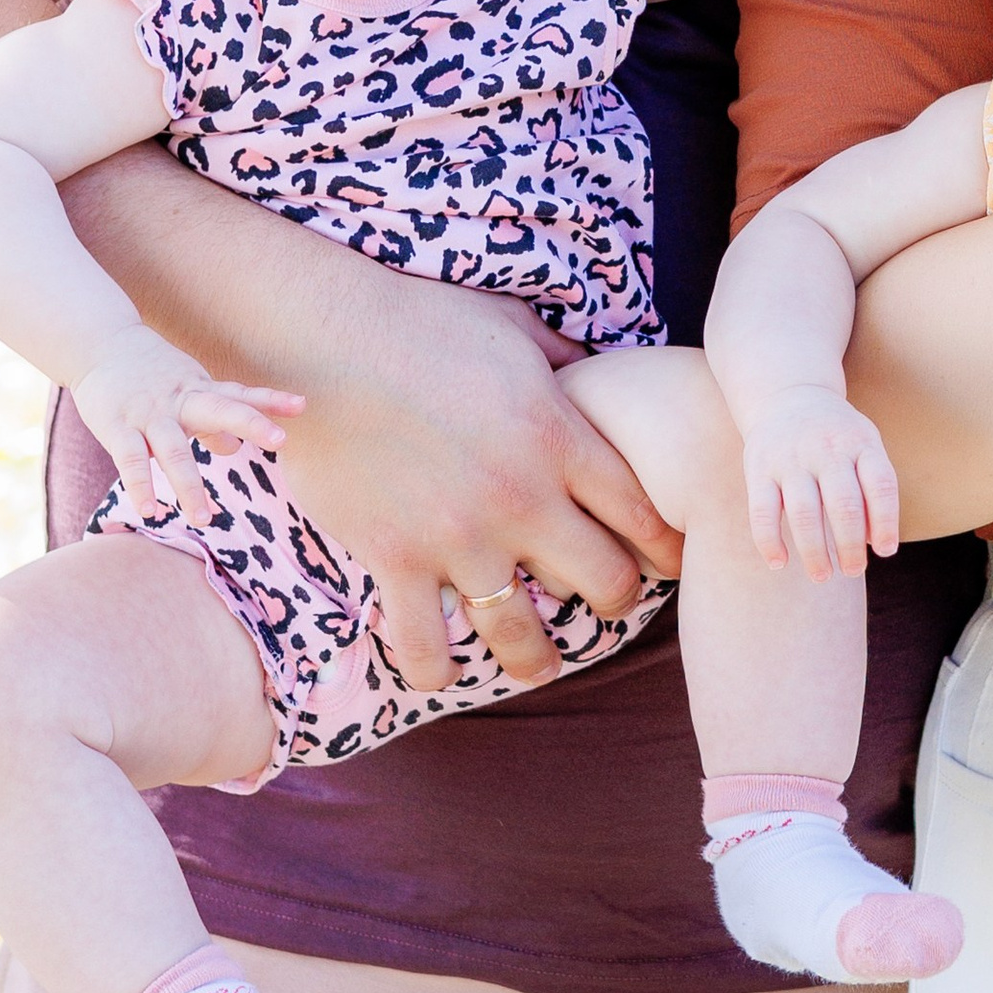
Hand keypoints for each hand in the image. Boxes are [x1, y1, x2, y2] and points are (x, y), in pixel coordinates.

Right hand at [73, 326, 298, 531]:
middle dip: (251, 423)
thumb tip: (233, 448)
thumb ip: (211, 420)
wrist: (97, 343)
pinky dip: (141, 486)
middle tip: (280, 440)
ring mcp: (148, 414)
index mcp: (199, 390)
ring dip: (190, 486)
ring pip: (174, 450)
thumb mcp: (185, 390)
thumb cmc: (148, 372)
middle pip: (220, 409)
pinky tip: (151, 510)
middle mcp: (180, 400)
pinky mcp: (117, 427)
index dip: (271, 401)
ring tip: (205, 518)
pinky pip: (131, 461)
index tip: (301, 406)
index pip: (240, 395)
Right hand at [211, 276, 672, 694]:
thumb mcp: (512, 326)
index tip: (666, 564)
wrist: (325, 336)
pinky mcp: (395, 559)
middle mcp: (522, 498)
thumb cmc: (419, 321)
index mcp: (559, 437)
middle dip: (614, 598)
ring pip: (521, 631)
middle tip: (605, 602)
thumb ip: (562, 359)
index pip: (641, 513)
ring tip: (540, 666)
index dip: (663, 548)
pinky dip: (434, 669)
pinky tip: (441, 672)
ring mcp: (459, 536)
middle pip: (603, 580)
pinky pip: (423, 645)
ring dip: (537, 658)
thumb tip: (593, 369)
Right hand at [743, 384, 901, 578]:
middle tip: (854, 570)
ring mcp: (790, 457)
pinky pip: (762, 512)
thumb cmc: (836, 436)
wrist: (787, 395)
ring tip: (823, 576)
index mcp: (860, 442)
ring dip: (815, 551)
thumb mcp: (864, 445)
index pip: (880, 484)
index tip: (885, 552)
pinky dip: (769, 541)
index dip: (886, 522)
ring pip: (804, 512)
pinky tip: (779, 563)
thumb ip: (873, 488)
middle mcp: (826, 448)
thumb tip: (875, 544)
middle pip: (844, 504)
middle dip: (850, 546)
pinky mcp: (759, 468)